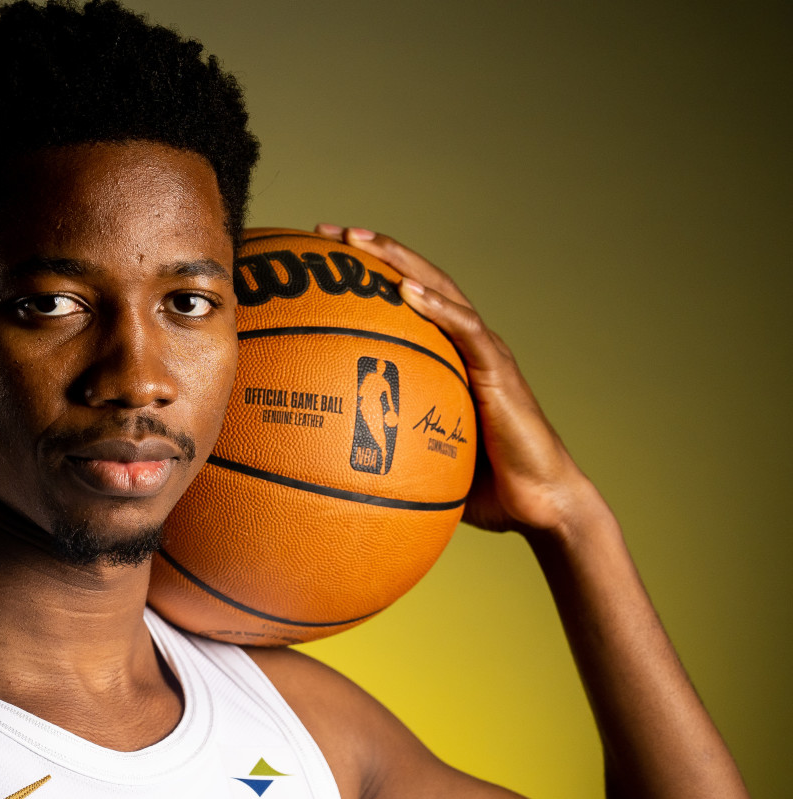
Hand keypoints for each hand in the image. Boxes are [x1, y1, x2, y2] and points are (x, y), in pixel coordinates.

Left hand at [314, 224, 592, 537]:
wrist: (543, 504)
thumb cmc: (486, 486)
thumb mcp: (425, 459)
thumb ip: (388, 447)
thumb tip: (331, 460)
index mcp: (452, 355)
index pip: (409, 298)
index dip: (372, 273)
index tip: (327, 256)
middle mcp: (469, 343)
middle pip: (420, 279)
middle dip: (376, 249)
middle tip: (329, 230)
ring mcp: (486, 352)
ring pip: (441, 290)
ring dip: (399, 262)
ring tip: (359, 240)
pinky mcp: (500, 371)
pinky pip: (466, 330)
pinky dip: (438, 308)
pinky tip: (406, 292)